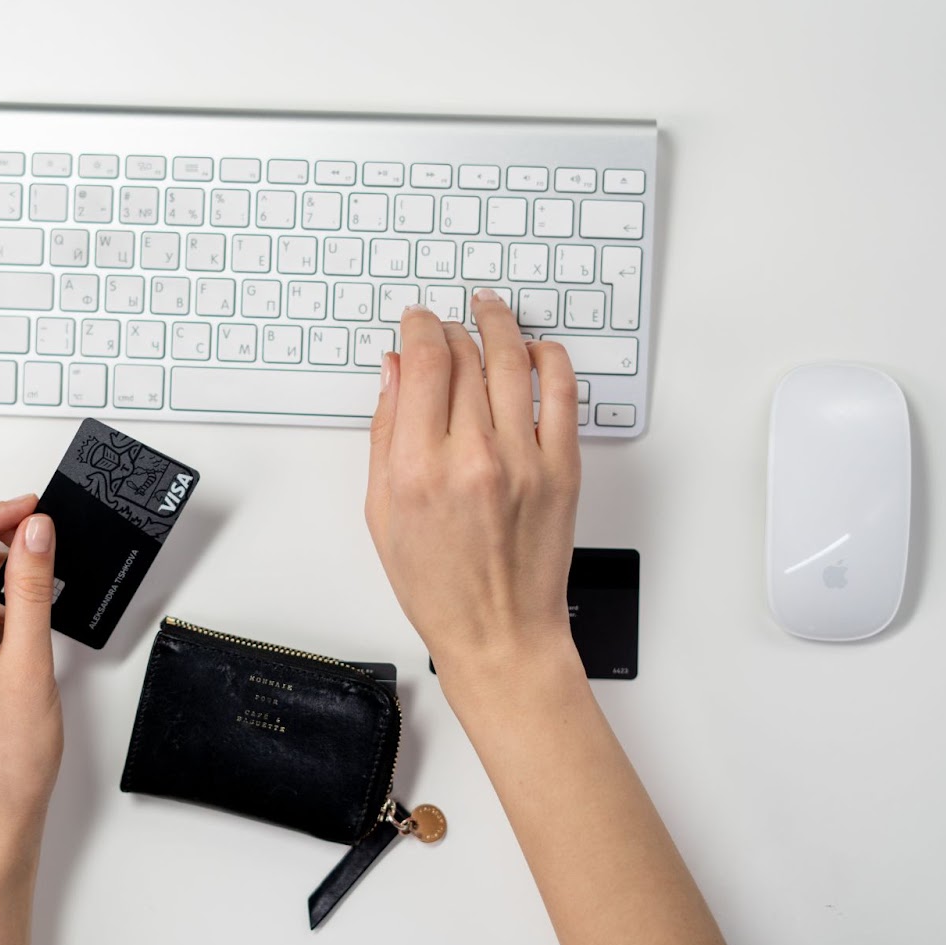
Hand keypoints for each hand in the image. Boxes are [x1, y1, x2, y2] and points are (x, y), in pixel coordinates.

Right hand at [364, 291, 582, 708]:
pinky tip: (536, 351)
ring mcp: (524, 460)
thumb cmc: (439, 586)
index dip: (419, 327)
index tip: (416, 321)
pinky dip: (550, 359)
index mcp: (419, 468)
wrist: (500, 633)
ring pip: (513, 361)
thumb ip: (385, 434)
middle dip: (451, 328)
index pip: (424, 363)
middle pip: (465, 356)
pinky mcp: (563, 469)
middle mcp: (472, 457)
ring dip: (499, 325)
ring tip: (489, 310)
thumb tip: (393, 372)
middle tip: (445, 324)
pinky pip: (563, 392)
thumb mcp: (383, 512)